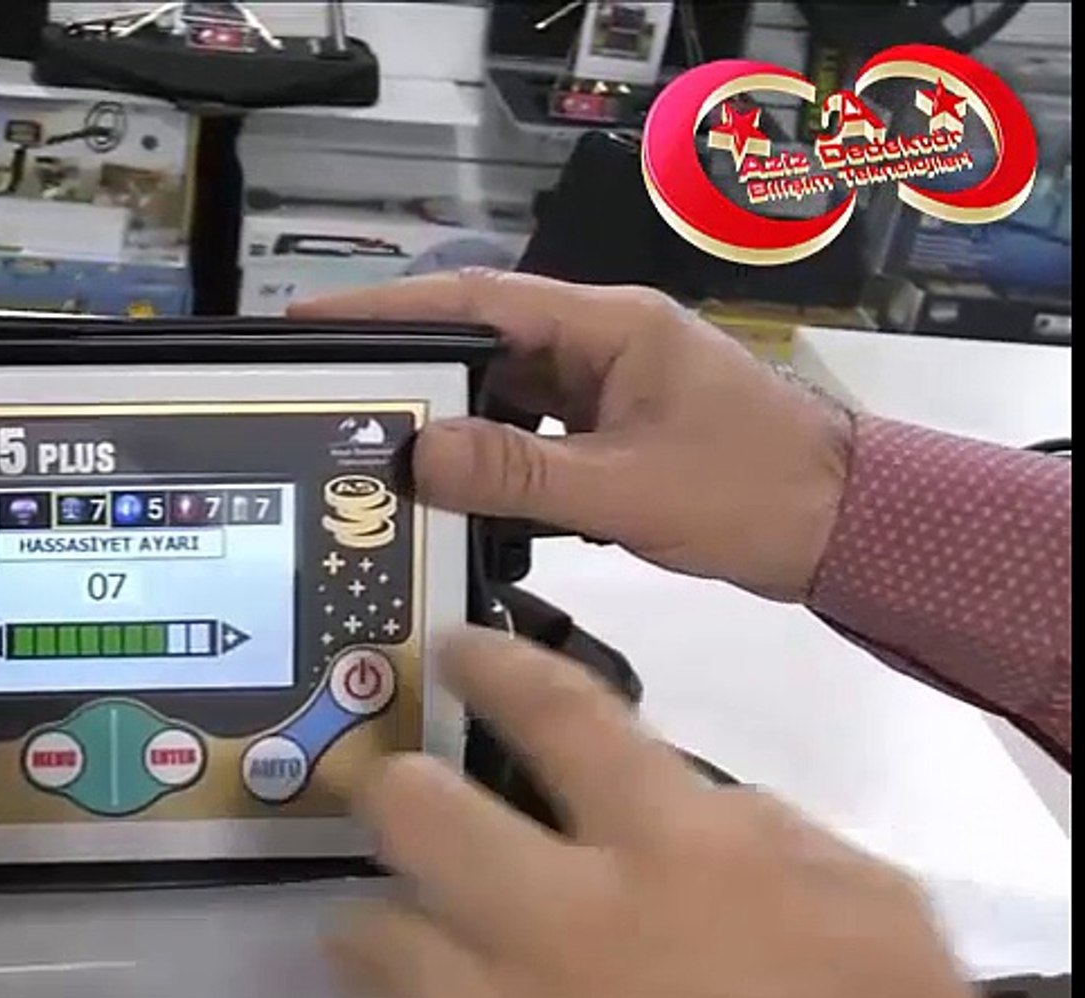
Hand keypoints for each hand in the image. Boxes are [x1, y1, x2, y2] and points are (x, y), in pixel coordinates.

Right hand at [289, 271, 852, 601]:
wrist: (851, 530)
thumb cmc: (755, 493)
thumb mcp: (627, 486)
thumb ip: (518, 469)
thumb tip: (420, 452)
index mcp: (608, 326)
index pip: (477, 299)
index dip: (389, 308)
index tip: (313, 321)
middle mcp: (602, 343)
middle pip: (479, 343)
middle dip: (405, 372)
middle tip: (327, 401)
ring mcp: (609, 388)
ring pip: (503, 394)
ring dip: (446, 423)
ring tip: (372, 451)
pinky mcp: (615, 433)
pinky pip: (531, 434)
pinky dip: (489, 459)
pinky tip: (450, 494)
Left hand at [323, 628, 998, 997]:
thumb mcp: (865, 902)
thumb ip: (758, 828)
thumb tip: (680, 792)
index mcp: (672, 850)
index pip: (556, 714)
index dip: (493, 666)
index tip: (454, 652)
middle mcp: (567, 926)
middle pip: (416, 816)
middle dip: (398, 794)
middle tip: (404, 799)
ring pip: (374, 944)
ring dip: (387, 930)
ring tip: (409, 933)